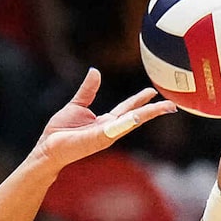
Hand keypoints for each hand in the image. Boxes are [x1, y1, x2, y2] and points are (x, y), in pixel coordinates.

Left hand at [29, 69, 174, 168]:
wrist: (47, 149)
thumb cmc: (59, 132)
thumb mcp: (77, 105)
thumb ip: (88, 90)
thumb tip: (95, 72)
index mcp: (106, 122)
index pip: (128, 109)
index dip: (141, 100)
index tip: (154, 92)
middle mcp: (109, 130)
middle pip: (136, 117)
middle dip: (155, 111)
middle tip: (173, 104)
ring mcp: (105, 136)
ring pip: (131, 123)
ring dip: (148, 115)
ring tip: (165, 107)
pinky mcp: (97, 140)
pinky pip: (115, 129)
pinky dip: (127, 123)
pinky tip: (138, 116)